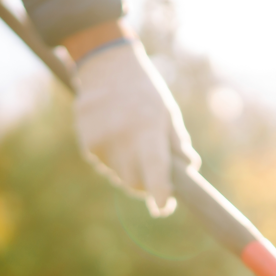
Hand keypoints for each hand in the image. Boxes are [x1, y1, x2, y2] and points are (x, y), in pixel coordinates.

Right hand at [71, 36, 198, 216]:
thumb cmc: (145, 91)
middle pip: (134, 182)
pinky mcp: (87, 143)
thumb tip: (188, 169)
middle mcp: (122, 137)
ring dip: (129, 169)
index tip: (164, 208)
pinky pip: (105, 165)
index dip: (160, 193)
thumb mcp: (168, 111)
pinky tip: (114, 134)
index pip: (155, 170)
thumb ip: (177, 142)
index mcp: (148, 128)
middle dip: (146, 185)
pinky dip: (113, 159)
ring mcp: (101, 142)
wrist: (106, 67)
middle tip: (155, 178)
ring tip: (131, 141)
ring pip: (119, 175)